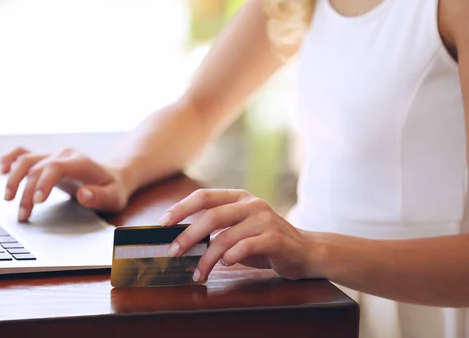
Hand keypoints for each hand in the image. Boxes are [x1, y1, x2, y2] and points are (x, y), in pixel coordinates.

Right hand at [0, 147, 128, 220]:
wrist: (111, 176)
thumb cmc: (112, 189)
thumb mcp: (114, 198)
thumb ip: (100, 197)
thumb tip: (84, 195)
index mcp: (81, 162)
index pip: (56, 167)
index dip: (43, 182)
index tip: (37, 202)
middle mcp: (64, 154)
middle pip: (37, 167)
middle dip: (26, 192)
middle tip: (23, 215)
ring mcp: (53, 155)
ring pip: (26, 159)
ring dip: (13, 179)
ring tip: (8, 200)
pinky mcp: (45, 159)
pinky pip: (24, 153)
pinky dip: (11, 159)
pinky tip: (1, 170)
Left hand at [159, 189, 317, 282]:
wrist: (304, 251)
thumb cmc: (264, 241)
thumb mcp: (238, 229)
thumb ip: (216, 229)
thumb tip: (180, 240)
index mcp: (238, 197)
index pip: (204, 196)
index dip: (181, 208)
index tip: (163, 223)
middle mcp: (251, 203)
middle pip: (212, 216)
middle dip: (188, 235)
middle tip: (174, 251)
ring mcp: (264, 219)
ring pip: (226, 236)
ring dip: (207, 257)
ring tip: (198, 272)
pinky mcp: (275, 237)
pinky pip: (246, 246)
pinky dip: (231, 257)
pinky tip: (225, 264)